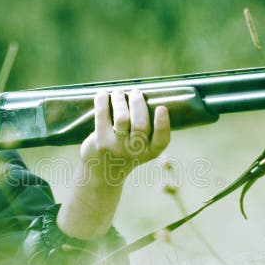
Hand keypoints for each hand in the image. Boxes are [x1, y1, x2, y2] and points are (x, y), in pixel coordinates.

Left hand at [56, 89, 169, 239]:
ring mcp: (117, 148)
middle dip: (138, 103)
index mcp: (150, 152)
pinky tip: (102, 95)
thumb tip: (140, 96)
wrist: (101, 172)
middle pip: (141, 124)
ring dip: (120, 99)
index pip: (161, 140)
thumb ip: (145, 129)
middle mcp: (135, 152)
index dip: (163, 124)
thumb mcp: (140, 147)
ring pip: (122, 118)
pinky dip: (102, 102)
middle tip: (135, 92)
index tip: (162, 108)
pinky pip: (102, 116)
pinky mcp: (101, 142)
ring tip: (118, 92)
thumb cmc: (124, 152)